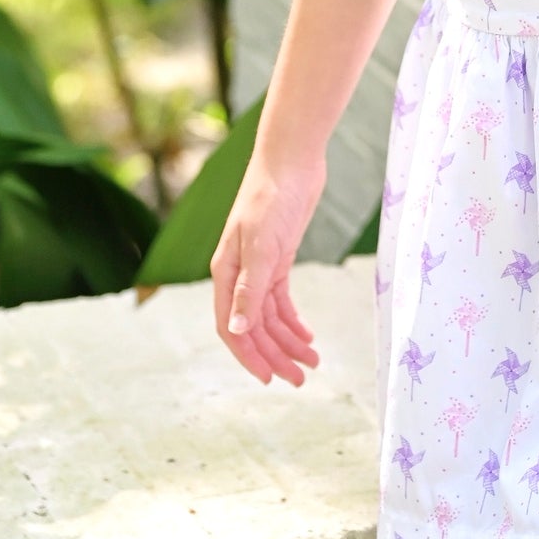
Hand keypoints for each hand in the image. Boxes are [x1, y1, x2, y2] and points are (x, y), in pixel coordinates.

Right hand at [211, 152, 322, 386]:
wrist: (292, 159)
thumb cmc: (271, 196)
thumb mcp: (262, 245)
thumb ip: (249, 288)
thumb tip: (237, 329)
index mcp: (225, 273)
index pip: (231, 327)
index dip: (249, 355)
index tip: (271, 379)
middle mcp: (238, 275)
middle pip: (253, 327)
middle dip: (275, 354)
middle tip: (301, 378)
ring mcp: (259, 267)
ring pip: (270, 316)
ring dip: (289, 341)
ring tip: (313, 362)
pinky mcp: (278, 258)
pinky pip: (281, 299)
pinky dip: (294, 319)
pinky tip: (308, 335)